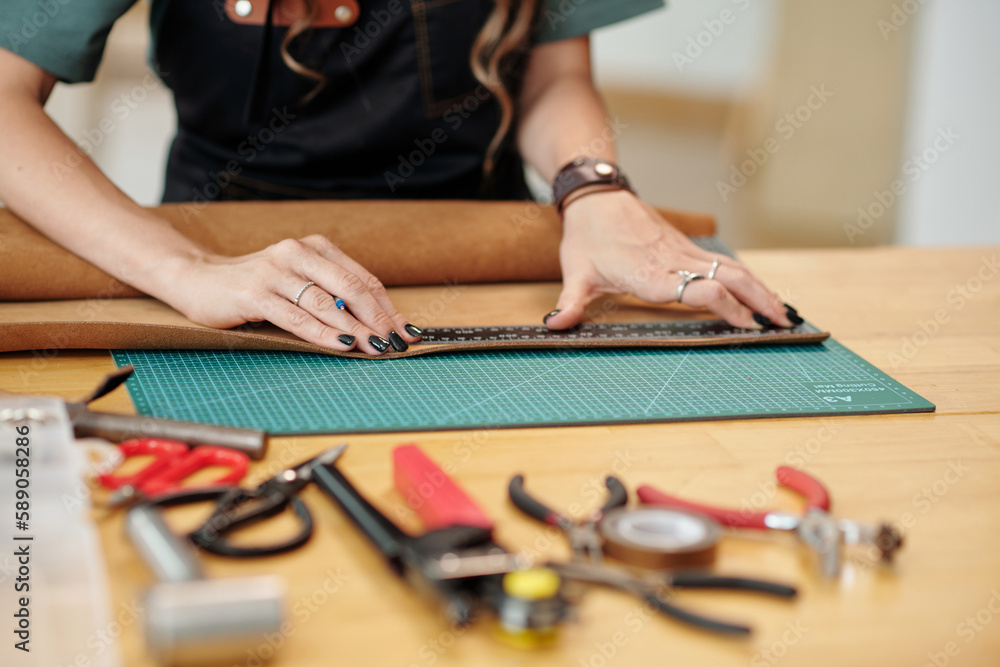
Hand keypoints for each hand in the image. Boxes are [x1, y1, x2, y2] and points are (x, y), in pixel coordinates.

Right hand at [164, 235, 421, 353]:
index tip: (407, 332)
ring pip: (326, 302)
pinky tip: (342, 344)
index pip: (363, 279)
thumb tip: (376, 325)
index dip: (388, 308)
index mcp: (315, 248)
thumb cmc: (256, 287)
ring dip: (356, 329)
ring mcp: (276, 271)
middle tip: (396, 343)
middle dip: (379, 319)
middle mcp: (298, 253)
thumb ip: (331, 296)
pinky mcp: (255, 292)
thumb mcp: (298, 283)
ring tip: (376, 348)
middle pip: (351, 288)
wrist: (200, 280)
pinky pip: (297, 316)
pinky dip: (323, 332)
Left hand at [544, 191, 799, 329]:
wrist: (597, 197)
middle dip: (759, 301)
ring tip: (783, 313)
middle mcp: (674, 261)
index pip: (699, 290)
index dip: (726, 307)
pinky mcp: (688, 247)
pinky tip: (760, 292)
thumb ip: (570, 303)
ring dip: (761, 290)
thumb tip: (554, 325)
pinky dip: (748, 279)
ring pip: (733, 268)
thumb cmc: (587, 237)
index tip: (746, 326)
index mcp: (651, 273)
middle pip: (728, 279)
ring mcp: (685, 252)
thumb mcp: (575, 273)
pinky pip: (724, 262)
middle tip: (782, 325)